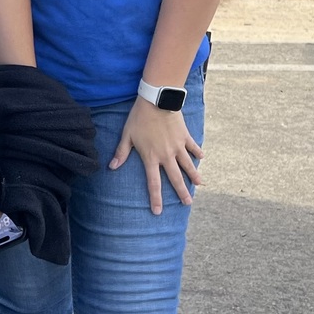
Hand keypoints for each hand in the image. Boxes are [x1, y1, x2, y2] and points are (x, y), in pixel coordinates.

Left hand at [109, 99, 202, 214]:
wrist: (156, 101)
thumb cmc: (139, 118)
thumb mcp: (127, 135)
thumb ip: (121, 152)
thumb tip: (111, 167)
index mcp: (151, 157)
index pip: (153, 183)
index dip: (155, 198)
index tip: (158, 212)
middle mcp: (166, 155)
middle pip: (175, 178)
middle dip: (182, 192)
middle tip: (188, 204)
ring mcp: (178, 146)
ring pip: (188, 165)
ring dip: (194, 175)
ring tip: (200, 185)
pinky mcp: (185, 136)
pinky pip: (193, 147)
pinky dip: (197, 152)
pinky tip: (202, 158)